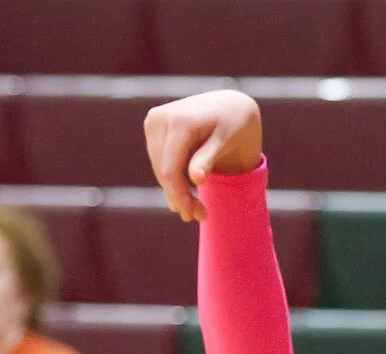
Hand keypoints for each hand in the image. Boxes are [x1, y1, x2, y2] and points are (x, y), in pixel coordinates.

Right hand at [143, 89, 263, 221]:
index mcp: (179, 121)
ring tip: (197, 207)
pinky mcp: (152, 126)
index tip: (192, 215)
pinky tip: (189, 189)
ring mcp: (153, 121)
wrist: (229, 105)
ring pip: (160, 168)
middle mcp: (160, 118)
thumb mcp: (226, 141)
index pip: (171, 169)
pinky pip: (160, 161)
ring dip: (176, 190)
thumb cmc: (233, 123)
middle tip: (199, 216)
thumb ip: (208, 159)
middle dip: (180, 196)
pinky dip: (174, 177)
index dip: (179, 195)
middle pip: (163, 171)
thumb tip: (195, 178)